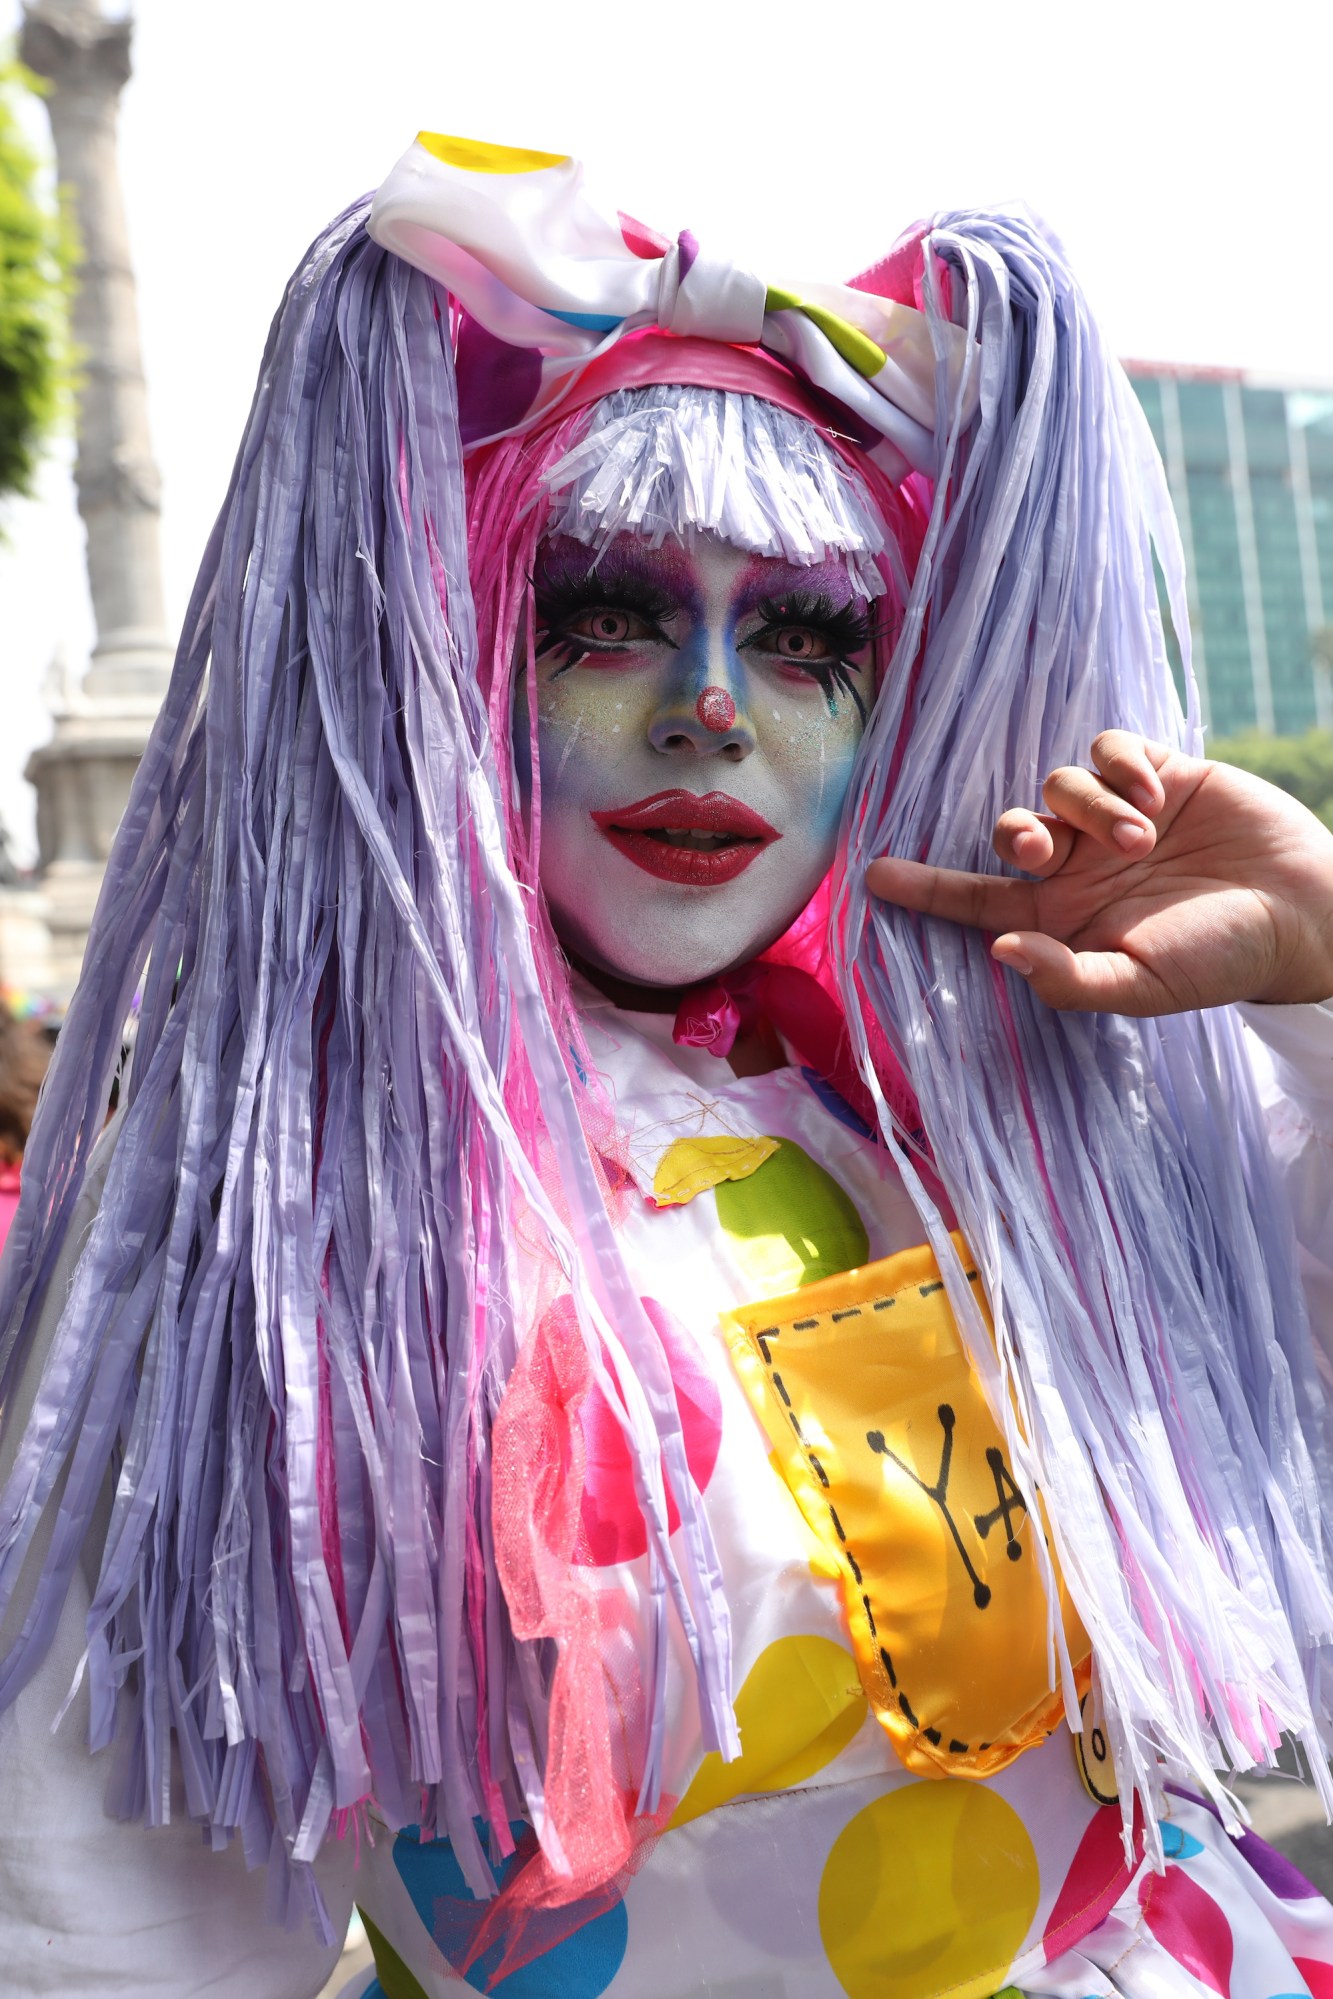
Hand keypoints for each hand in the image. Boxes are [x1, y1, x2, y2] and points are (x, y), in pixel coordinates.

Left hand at [866, 730, 1332, 1014]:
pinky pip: (1107, 748)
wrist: (1300, 915)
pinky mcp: (1157, 773)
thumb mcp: (1138, 986)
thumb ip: (1067, 978)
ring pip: (1057, 783)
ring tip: (1144, 839)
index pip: (975, 898)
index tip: (871, 876)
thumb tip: (999, 950)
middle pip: (1008, 829)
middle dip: (1015, 833)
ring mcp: (1113, 817)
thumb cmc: (1217, 961)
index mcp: (1061, 918)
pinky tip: (1157, 798)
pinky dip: (1121, 767)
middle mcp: (1077, 865)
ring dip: (1091, 807)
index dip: (924, 886)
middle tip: (1047, 852)